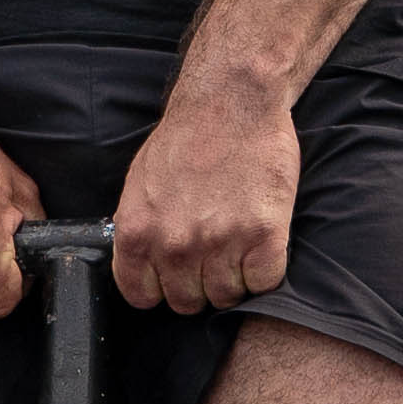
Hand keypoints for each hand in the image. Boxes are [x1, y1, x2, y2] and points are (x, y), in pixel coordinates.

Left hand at [113, 76, 297, 315]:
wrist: (231, 100)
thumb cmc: (187, 138)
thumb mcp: (139, 185)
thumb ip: (139, 232)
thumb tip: (143, 268)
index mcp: (137, 232)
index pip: (143, 297)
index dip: (162, 288)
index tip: (175, 276)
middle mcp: (175, 244)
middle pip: (188, 302)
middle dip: (201, 283)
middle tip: (213, 254)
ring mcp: (220, 242)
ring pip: (228, 297)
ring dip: (235, 277)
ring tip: (238, 242)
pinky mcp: (263, 236)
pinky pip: (264, 282)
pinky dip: (265, 269)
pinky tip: (260, 241)